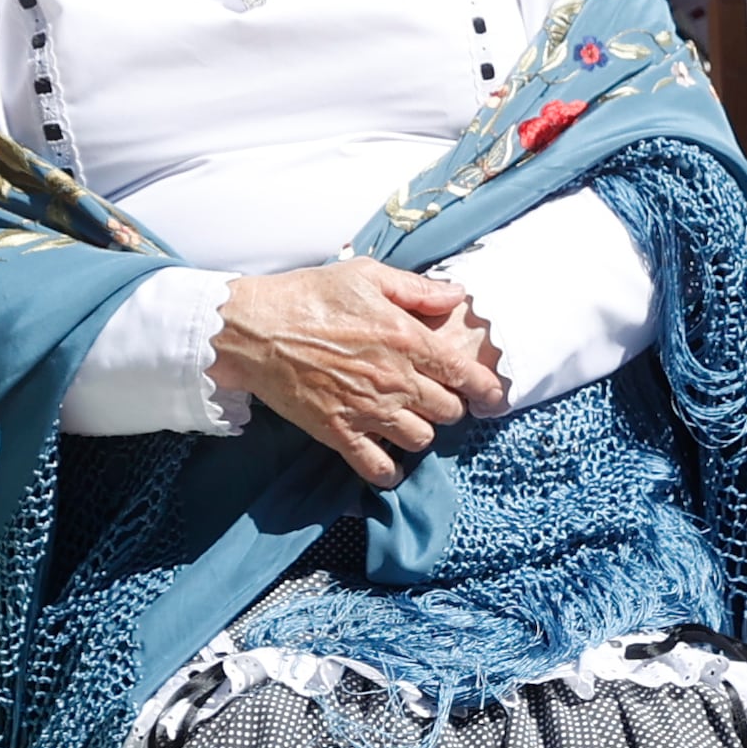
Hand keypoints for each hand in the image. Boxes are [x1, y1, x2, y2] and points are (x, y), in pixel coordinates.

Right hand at [214, 259, 503, 483]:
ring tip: (408, 421)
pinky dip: (390, 472)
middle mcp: (395, 380)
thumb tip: (457, 295)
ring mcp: (368, 410)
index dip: (486, 390)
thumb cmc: (309, 296)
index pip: (465, 375)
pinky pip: (378, 468)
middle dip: (448, 406)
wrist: (255, 330)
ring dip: (421, 433)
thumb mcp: (366, 275)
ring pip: (422, 440)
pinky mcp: (339, 433)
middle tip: (434, 398)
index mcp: (407, 340)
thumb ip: (417, 289)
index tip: (491, 396)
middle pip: (448, 412)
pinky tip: (389, 462)